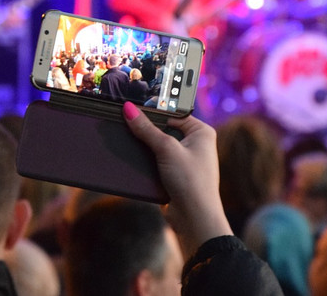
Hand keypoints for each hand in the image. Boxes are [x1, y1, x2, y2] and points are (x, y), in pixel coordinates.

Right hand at [121, 102, 232, 255]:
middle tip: (126, 122)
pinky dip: (146, 161)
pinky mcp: (174, 174)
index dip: (153, 111)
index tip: (133, 107)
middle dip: (147, 129)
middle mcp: (195, 144)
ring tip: (126, 139)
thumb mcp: (166, 150)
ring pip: (158, 146)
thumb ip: (146, 129)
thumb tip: (129, 110)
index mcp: (201, 132)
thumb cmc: (191, 182)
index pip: (173, 113)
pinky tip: (132, 157)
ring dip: (145, 146)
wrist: (194, 219)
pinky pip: (156, 161)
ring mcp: (185, 160)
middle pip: (164, 129)